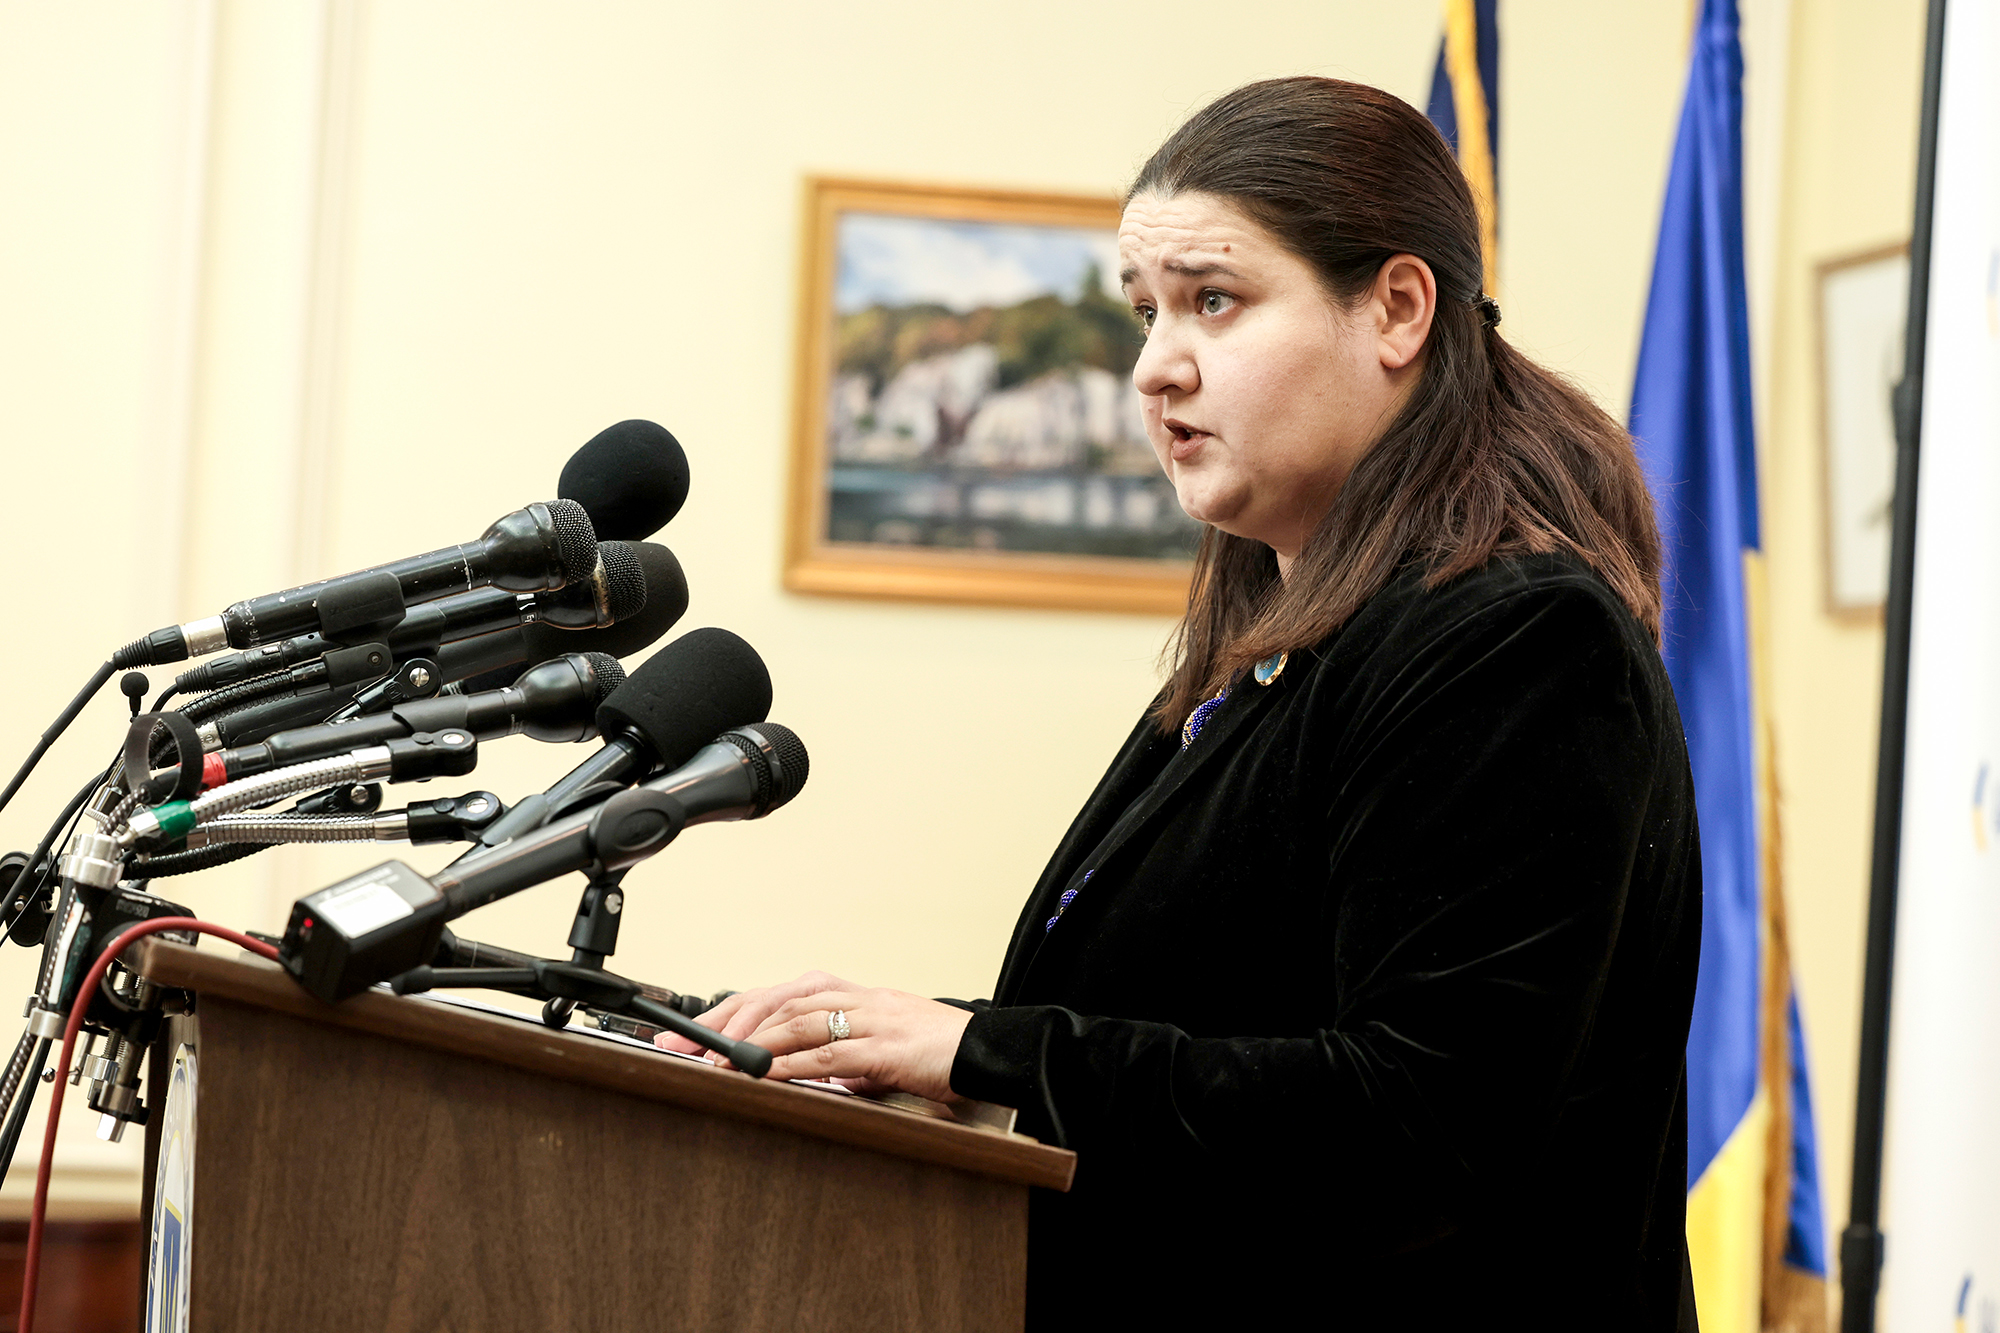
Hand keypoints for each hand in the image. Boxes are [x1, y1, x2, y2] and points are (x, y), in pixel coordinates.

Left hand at [657, 970, 973, 1103]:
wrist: (993, 1052)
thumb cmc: (938, 1052)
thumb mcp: (880, 1052)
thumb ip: (841, 1057)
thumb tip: (800, 1075)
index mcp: (851, 995)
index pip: (776, 995)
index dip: (728, 1013)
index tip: (689, 1037)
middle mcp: (857, 997)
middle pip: (776, 1000)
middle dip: (724, 1024)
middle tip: (683, 1048)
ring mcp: (872, 1017)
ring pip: (798, 1019)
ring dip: (751, 1043)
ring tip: (714, 1064)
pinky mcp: (888, 1046)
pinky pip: (831, 1052)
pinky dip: (792, 1062)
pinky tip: (764, 1073)